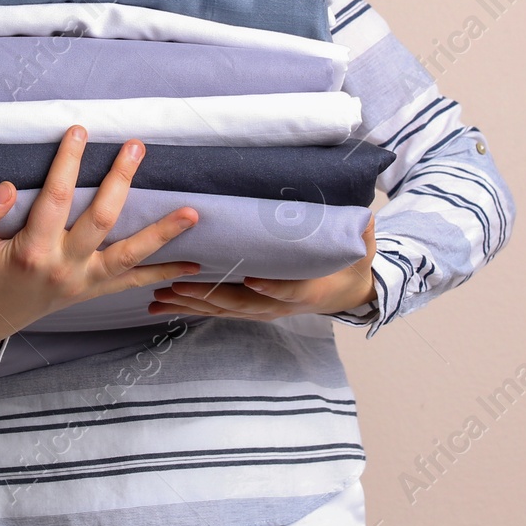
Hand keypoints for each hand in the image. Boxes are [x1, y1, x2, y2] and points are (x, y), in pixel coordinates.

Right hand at [0, 126, 200, 345]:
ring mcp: (83, 281)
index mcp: (31, 250)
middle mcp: (64, 266)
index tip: (80, 130)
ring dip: (162, 233)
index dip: (68, 162)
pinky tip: (193, 265)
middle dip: (121, 181)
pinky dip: (163, 274)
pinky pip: (132, 283)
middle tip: (136, 147)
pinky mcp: (92, 290)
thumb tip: (7, 187)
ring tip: (192, 213)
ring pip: (129, 255)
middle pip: (102, 219)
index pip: (56, 197)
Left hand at [148, 211, 377, 320]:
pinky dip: (191, 308)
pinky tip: (164, 303)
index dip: (270, 288)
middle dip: (207, 297)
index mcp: (305, 291)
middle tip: (178, 286)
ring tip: (159, 298)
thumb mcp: (360, 250)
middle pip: (241, 305)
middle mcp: (278, 306)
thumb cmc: (349, 267)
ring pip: (222, 311)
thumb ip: (360, 234)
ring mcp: (262, 309)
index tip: (251, 280)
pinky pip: (218, 310)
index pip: (286, 291)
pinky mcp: (251, 308)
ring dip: (190, 305)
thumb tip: (365, 214)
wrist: (347, 293)